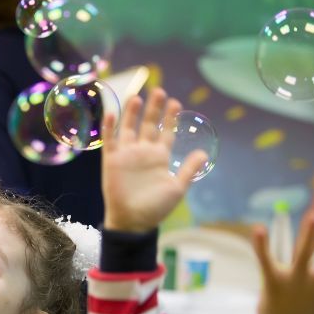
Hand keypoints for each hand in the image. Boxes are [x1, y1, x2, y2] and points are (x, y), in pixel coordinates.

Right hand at [101, 88, 208, 232]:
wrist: (133, 221)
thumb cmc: (155, 208)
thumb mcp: (177, 188)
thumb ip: (189, 169)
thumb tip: (203, 152)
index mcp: (160, 157)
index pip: (166, 132)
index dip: (170, 118)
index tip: (175, 102)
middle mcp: (143, 152)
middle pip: (148, 125)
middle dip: (154, 109)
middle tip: (159, 91)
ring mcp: (127, 155)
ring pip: (128, 128)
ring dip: (132, 113)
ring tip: (137, 97)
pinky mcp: (112, 161)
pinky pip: (110, 141)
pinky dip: (109, 127)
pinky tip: (111, 114)